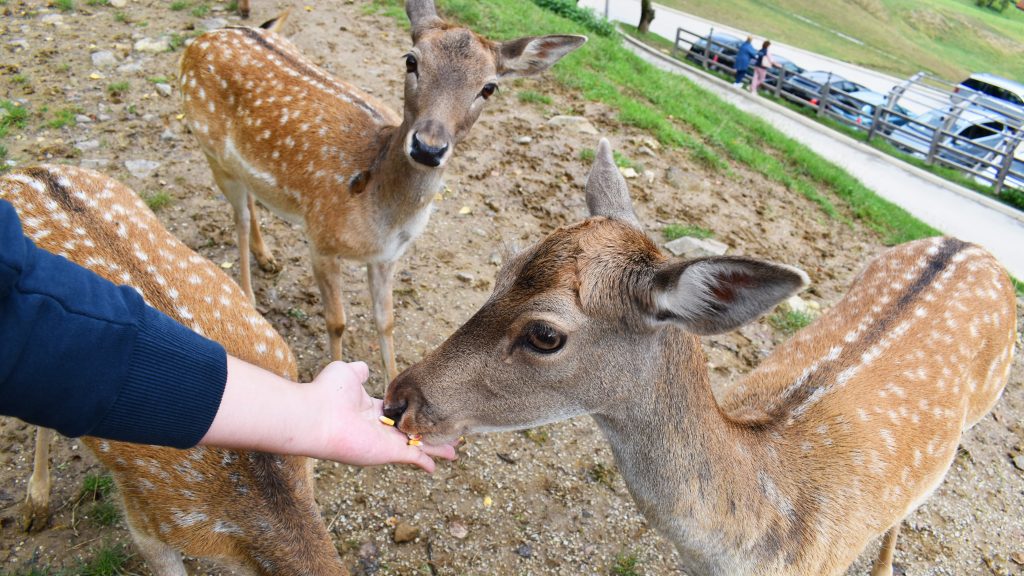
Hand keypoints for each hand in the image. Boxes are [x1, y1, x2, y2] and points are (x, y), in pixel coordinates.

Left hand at [308, 361, 456, 471]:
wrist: (316, 416)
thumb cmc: (326, 393)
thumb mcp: (346, 372)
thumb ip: (358, 371)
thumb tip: (364, 368)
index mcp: (371, 411)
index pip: (398, 413)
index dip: (413, 412)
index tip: (428, 410)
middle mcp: (380, 428)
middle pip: (411, 432)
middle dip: (429, 434)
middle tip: (446, 436)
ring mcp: (385, 442)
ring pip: (417, 445)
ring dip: (435, 448)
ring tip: (454, 451)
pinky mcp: (389, 452)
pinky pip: (412, 456)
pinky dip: (425, 460)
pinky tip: (437, 466)